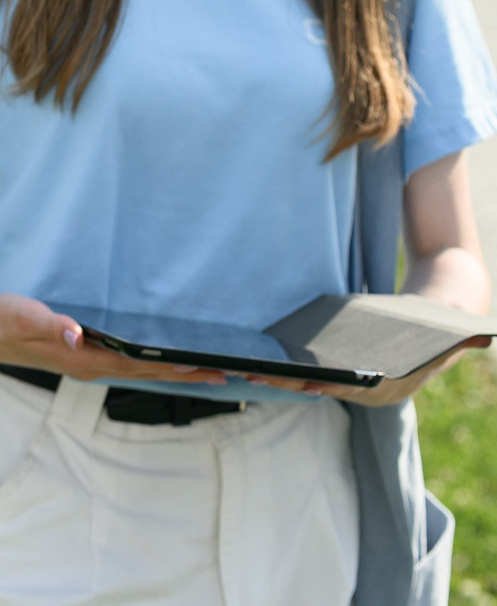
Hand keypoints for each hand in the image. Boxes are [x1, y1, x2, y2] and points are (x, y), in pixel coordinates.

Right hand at [0, 293, 230, 386]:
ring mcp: (92, 366)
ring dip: (178, 373)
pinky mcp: (89, 359)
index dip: (173, 365)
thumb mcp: (21, 315)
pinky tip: (168, 361)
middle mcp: (94, 368)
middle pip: (150, 374)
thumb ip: (49, 323)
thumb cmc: (3, 320)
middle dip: (189, 375)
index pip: (139, 365)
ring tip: (212, 372)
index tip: (208, 366)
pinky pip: (133, 366)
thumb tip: (77, 333)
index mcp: (84, 359)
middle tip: (232, 375)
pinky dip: (157, 365)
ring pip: (144, 373)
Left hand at [246, 336, 493, 405]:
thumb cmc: (439, 323)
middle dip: (289, 383)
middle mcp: (370, 393)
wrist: (434, 323)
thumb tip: (486, 336)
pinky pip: (305, 377)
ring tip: (243, 369)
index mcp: (395, 385)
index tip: (303, 382)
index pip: (358, 387)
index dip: (330, 384)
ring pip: (309, 385)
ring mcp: (352, 385)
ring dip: (277, 380)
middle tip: (253, 374)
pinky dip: (281, 373)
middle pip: (324, 388)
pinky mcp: (336, 373)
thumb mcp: (455, 332)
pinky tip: (252, 362)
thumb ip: (464, 338)